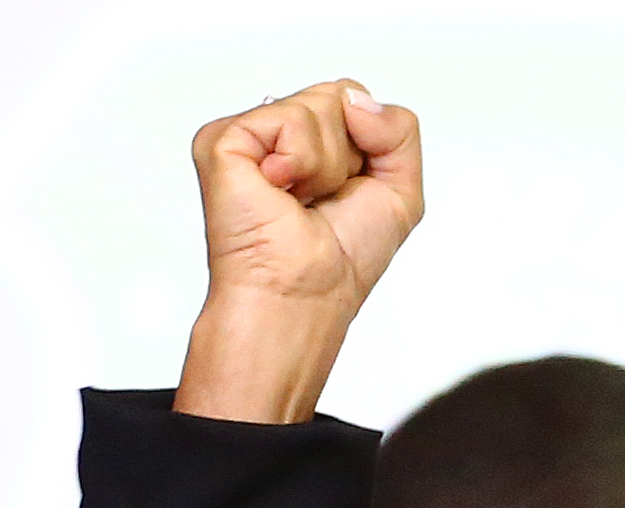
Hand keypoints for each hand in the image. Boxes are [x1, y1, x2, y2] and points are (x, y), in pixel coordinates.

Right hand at [176, 80, 422, 424]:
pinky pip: (288, 118)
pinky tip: (279, 192)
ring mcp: (248, 135)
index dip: (369, 144)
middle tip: (322, 199)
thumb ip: (400, 128)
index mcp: (313, 145)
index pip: (355, 100)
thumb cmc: (340, 264)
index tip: (349, 193)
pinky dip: (300, 161)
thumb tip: (357, 99)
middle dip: (351, 153)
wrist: (304, 297)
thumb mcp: (401, 192)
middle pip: (341, 94)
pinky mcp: (223, 140)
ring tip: (300, 200)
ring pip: (321, 104)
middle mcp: (278, 136)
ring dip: (328, 165)